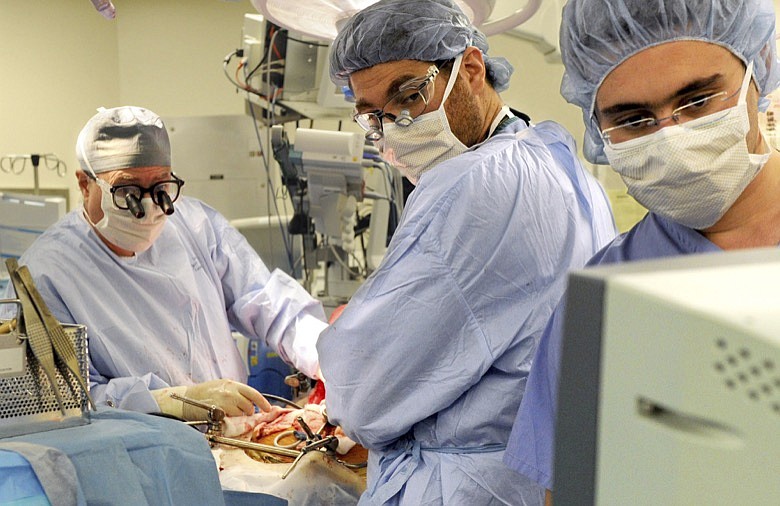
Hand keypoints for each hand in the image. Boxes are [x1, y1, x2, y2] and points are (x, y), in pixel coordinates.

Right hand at [153, 379, 270, 420]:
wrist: (185, 399)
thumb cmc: (203, 394)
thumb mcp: (221, 386)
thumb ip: (236, 392)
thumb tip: (250, 401)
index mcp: (232, 384)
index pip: (253, 393)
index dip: (263, 402)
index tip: (268, 409)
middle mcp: (230, 392)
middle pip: (248, 405)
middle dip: (247, 411)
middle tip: (240, 412)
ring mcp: (224, 402)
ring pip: (240, 414)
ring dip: (238, 416)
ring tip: (228, 413)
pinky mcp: (218, 412)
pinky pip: (230, 420)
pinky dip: (229, 420)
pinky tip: (222, 416)